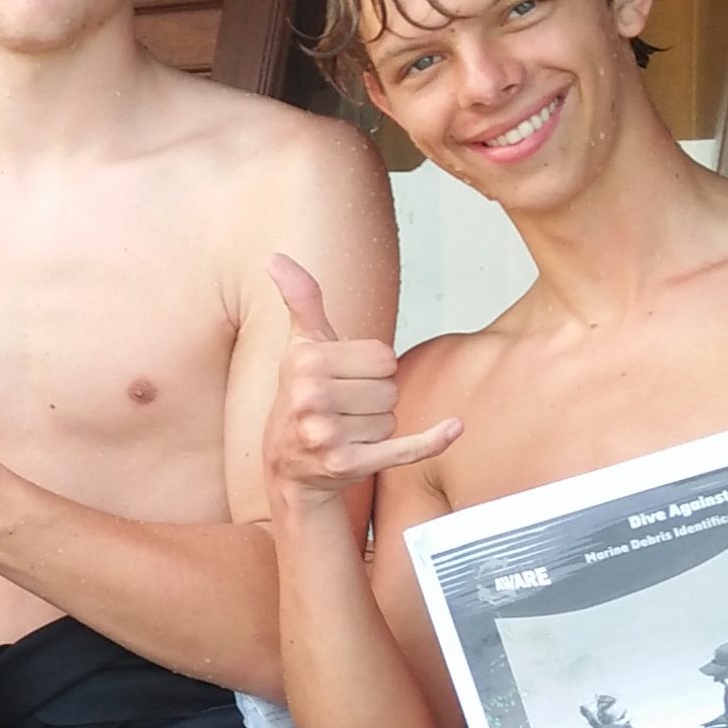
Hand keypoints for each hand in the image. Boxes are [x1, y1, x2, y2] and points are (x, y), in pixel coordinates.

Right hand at [263, 253, 459, 508]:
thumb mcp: (300, 349)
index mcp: (304, 362)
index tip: (342, 383)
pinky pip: (405, 447)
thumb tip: (274, 257)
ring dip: (378, 428)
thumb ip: (300, 301)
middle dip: (374, 400)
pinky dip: (432, 440)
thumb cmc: (300, 400)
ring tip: (345, 432)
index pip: (382, 356)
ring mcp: (325, 434)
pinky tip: (453, 428)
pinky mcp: (345, 464)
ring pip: (393, 418)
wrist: (287, 469)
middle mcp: (310, 397)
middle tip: (343, 411)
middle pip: (389, 387)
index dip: (369, 370)